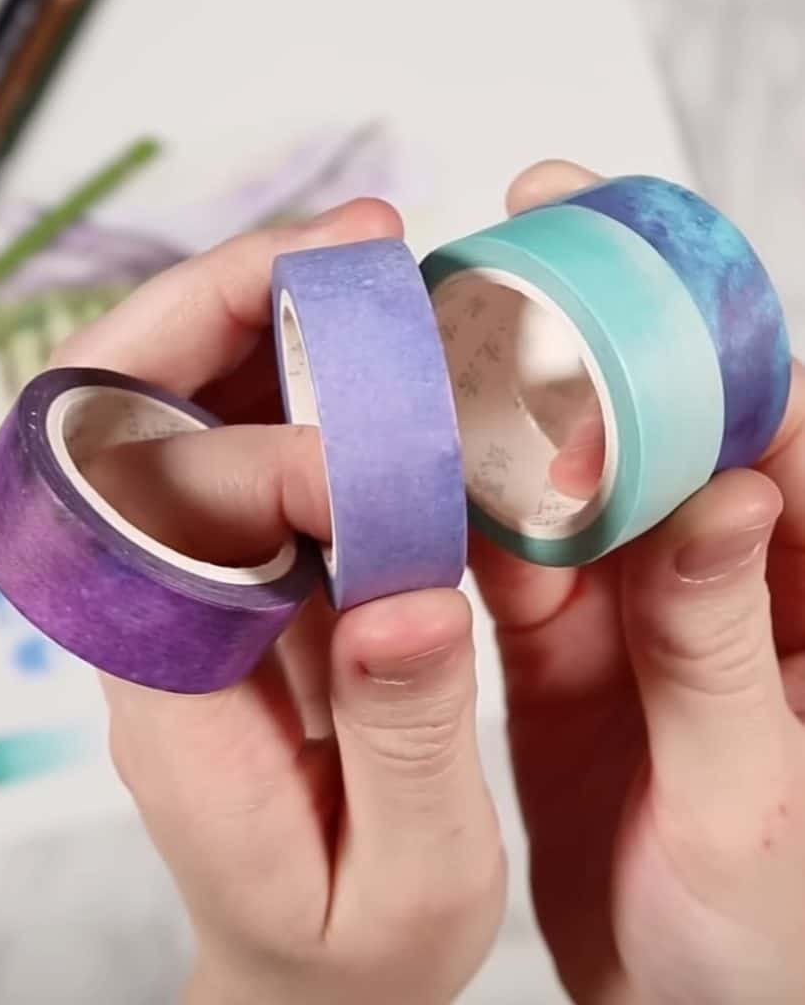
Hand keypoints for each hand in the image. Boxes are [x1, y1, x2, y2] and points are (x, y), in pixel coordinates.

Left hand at [52, 201, 504, 1004]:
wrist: (303, 967)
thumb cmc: (344, 942)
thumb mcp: (405, 881)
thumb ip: (407, 745)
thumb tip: (413, 589)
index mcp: (171, 704)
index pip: (156, 528)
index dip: (264, 461)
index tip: (389, 467)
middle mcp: (158, 623)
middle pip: (129, 429)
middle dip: (223, 315)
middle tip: (347, 248)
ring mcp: (199, 589)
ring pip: (189, 416)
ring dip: (267, 323)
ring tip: (368, 264)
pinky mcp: (252, 580)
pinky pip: (259, 452)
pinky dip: (315, 383)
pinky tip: (386, 351)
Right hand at [470, 160, 804, 1003]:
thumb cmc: (767, 937)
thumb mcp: (756, 801)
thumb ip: (728, 648)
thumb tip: (727, 493)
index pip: (772, 433)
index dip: (707, 334)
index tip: (631, 253)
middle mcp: (721, 585)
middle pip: (652, 439)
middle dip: (584, 351)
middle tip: (509, 264)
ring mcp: (633, 616)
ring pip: (567, 497)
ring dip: (506, 437)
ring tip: (438, 360)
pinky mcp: (564, 656)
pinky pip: (512, 576)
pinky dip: (467, 535)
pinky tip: (420, 490)